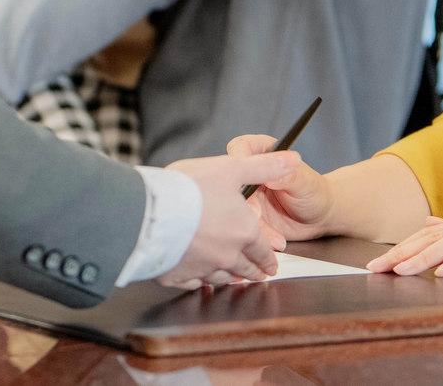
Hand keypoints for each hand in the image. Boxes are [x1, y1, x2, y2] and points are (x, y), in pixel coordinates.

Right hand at [156, 151, 299, 288]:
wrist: (150, 212)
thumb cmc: (190, 189)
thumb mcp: (232, 168)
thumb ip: (264, 167)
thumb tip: (291, 158)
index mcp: (244, 232)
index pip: (263, 251)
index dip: (269, 258)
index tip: (271, 266)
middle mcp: (227, 255)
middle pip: (245, 269)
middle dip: (254, 273)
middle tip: (258, 276)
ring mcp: (202, 268)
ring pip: (222, 278)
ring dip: (231, 278)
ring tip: (235, 279)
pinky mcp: (178, 275)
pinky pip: (195, 283)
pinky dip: (200, 281)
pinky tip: (201, 280)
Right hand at [226, 134, 333, 241]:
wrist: (320, 218)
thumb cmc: (315, 192)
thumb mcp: (304, 181)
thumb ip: (287, 175)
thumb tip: (270, 173)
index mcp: (262, 153)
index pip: (240, 149)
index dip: (240, 163)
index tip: (247, 179)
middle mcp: (251, 174)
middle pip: (232, 182)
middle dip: (243, 200)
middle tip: (256, 212)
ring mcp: (248, 196)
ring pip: (236, 208)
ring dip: (252, 224)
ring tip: (273, 235)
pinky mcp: (248, 216)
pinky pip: (245, 227)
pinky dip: (259, 238)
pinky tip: (275, 241)